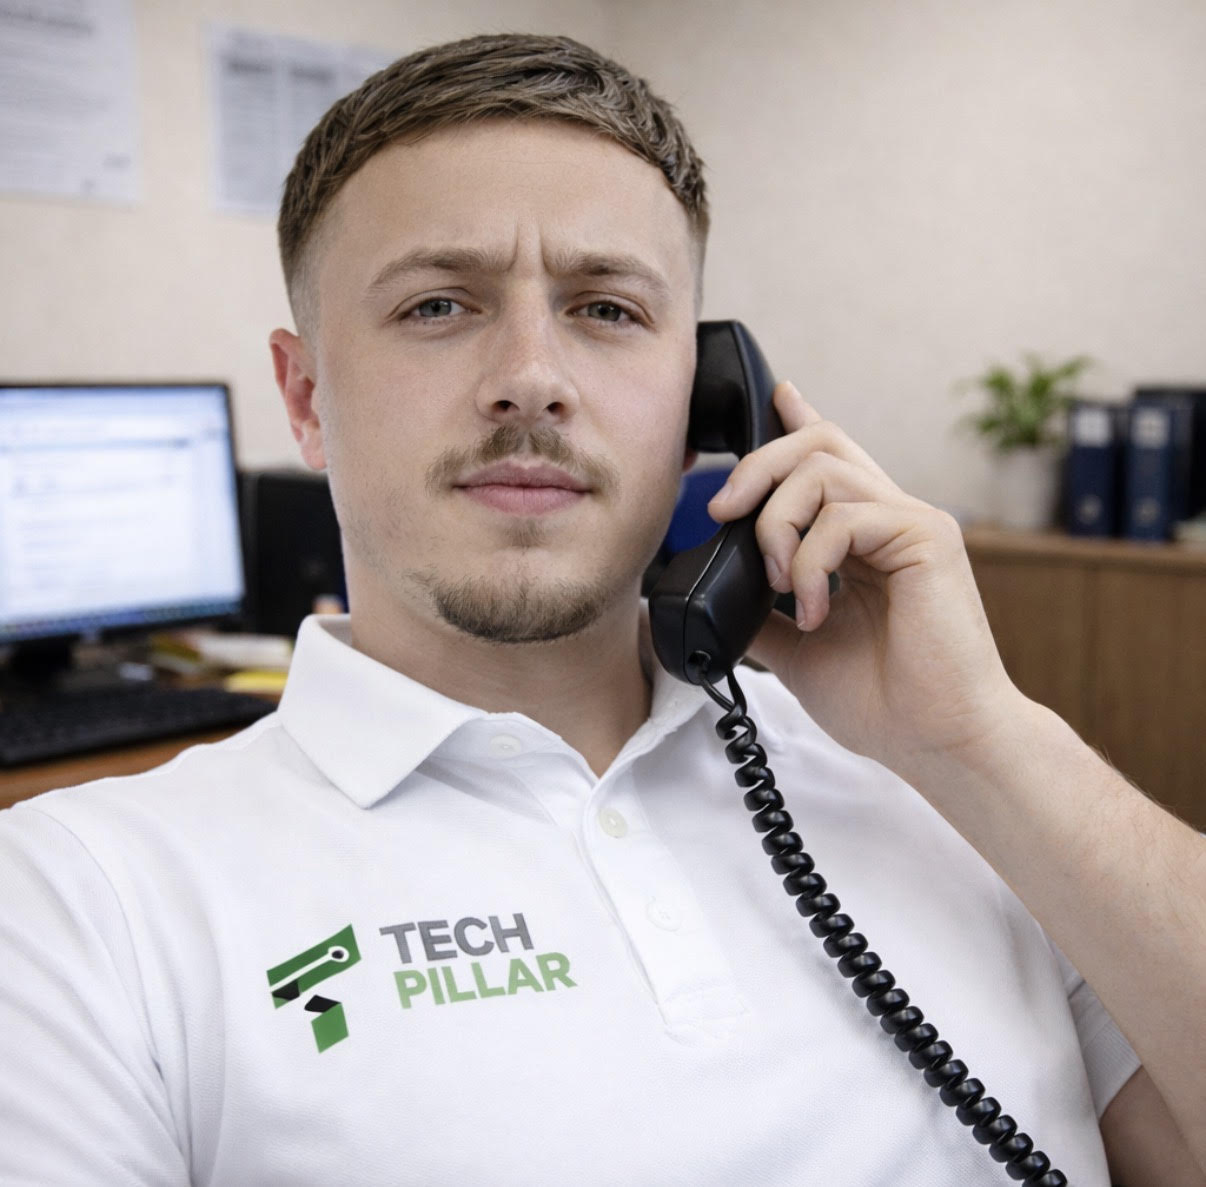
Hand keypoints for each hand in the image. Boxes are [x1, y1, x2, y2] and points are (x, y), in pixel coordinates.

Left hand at [707, 380, 1025, 780]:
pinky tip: (812, 610)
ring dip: (777, 523)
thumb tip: (706, 598)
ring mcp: (912, 524)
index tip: (776, 395)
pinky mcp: (928, 538)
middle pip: (819, 443)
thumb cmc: (884, 701)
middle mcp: (890, 520)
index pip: (831, 460)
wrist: (935, 741)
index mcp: (864, 539)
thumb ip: (760, 612)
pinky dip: (810, 562)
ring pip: (824, 470)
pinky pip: (845, 516)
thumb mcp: (797, 648)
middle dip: (757, 465)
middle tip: (723, 511)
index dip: (799, 420)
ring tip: (778, 585)